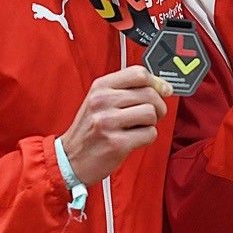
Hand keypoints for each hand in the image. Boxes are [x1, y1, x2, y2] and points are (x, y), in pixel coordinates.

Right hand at [61, 66, 173, 184]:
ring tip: (137, 127)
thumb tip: (163, 86)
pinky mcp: (117, 143)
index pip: (139, 73)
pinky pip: (150, 134)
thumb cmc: (89, 130)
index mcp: (100, 87)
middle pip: (149, 93)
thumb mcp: (100, 101)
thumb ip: (127, 90)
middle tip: (150, 115)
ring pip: (151, 113)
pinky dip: (147, 138)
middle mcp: (103, 101)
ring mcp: (109, 122)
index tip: (163, 90)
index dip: (156, 82)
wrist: (70, 159)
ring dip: (151, 123)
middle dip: (158, 106)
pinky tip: (133, 139)